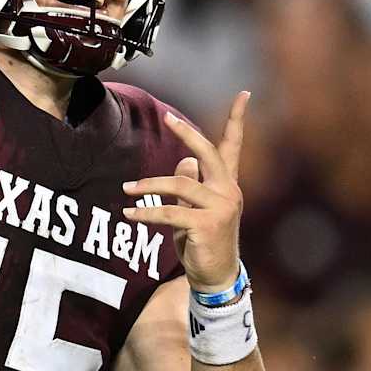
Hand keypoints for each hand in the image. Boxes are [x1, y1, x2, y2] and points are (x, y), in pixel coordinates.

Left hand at [123, 92, 249, 292]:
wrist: (215, 277)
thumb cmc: (203, 240)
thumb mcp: (196, 209)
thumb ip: (192, 183)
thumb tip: (184, 160)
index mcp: (228, 184)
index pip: (234, 146)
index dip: (238, 119)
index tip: (245, 94)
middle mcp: (229, 191)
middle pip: (208, 153)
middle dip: (187, 134)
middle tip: (168, 118)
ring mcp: (221, 208)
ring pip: (180, 185)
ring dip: (149, 185)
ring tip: (126, 189)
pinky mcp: (206, 225)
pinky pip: (169, 212)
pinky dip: (146, 212)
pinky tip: (130, 213)